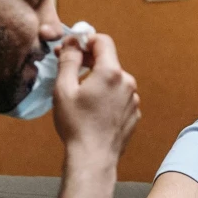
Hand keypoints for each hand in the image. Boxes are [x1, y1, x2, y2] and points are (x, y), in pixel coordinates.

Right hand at [52, 29, 140, 161]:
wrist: (93, 157)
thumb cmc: (77, 125)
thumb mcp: (63, 88)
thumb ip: (69, 60)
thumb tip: (73, 43)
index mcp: (111, 72)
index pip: (103, 41)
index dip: (86, 40)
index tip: (73, 48)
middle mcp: (127, 82)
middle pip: (109, 61)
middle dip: (89, 61)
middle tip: (69, 68)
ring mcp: (133, 99)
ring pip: (114, 80)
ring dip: (99, 81)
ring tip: (80, 95)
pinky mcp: (134, 113)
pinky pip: (120, 97)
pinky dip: (108, 97)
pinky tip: (94, 110)